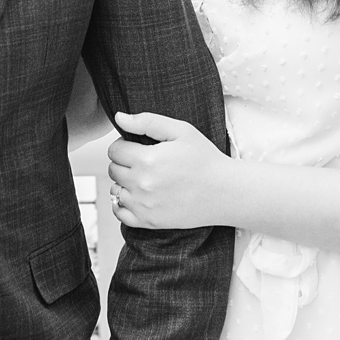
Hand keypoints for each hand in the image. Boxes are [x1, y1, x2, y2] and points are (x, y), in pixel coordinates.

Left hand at [106, 111, 230, 229]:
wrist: (226, 192)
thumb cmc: (206, 160)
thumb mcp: (180, 131)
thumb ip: (147, 121)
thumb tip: (120, 117)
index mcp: (147, 159)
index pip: (114, 150)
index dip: (124, 145)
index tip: (138, 147)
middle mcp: (142, 184)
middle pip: (113, 169)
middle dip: (124, 163)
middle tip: (144, 162)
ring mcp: (144, 205)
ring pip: (115, 190)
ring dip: (124, 183)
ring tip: (145, 179)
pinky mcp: (150, 221)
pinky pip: (120, 214)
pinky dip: (123, 205)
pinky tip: (137, 197)